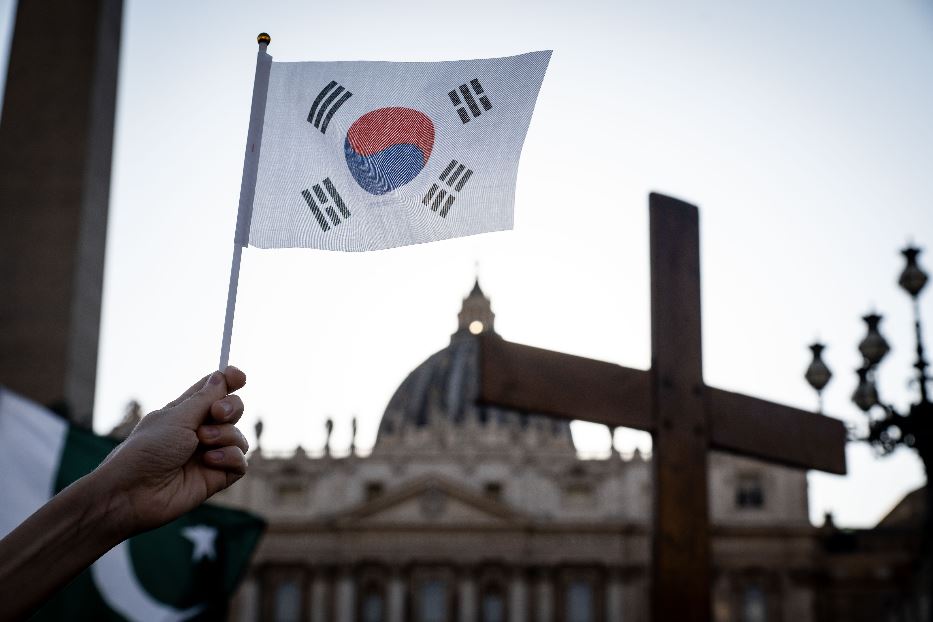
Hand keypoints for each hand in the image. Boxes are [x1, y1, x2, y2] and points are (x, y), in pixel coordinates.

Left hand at [97, 366, 248, 534]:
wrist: (133, 493)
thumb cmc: (147, 450)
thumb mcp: (177, 417)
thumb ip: (205, 398)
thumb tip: (222, 375)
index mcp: (185, 412)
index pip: (213, 390)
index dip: (229, 380)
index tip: (239, 377)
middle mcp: (199, 431)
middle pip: (233, 410)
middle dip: (231, 407)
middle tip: (217, 413)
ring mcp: (209, 454)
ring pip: (238, 436)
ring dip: (224, 435)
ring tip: (203, 443)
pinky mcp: (216, 477)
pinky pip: (240, 461)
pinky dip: (229, 457)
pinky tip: (210, 461)